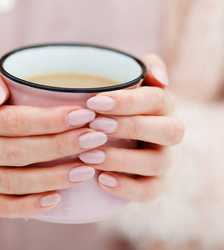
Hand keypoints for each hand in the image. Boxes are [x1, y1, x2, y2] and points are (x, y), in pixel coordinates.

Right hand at [0, 59, 106, 217]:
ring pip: (14, 181)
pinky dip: (30, 206)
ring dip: (53, 177)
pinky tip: (57, 199)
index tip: (85, 115)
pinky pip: (4, 207)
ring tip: (87, 169)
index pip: (14, 120)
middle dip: (61, 146)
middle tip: (95, 139)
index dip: (50, 120)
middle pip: (19, 151)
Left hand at [80, 54, 183, 201]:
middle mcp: (169, 131)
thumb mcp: (131, 77)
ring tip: (89, 156)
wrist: (119, 130)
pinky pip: (149, 191)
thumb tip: (159, 77)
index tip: (94, 102)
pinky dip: (126, 188)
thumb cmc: (120, 100)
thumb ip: (146, 67)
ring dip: (122, 159)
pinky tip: (101, 180)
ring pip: (156, 162)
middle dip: (129, 127)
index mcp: (163, 104)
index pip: (156, 99)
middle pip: (166, 130)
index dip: (127, 102)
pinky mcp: (155, 182)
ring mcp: (164, 158)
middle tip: (95, 126)